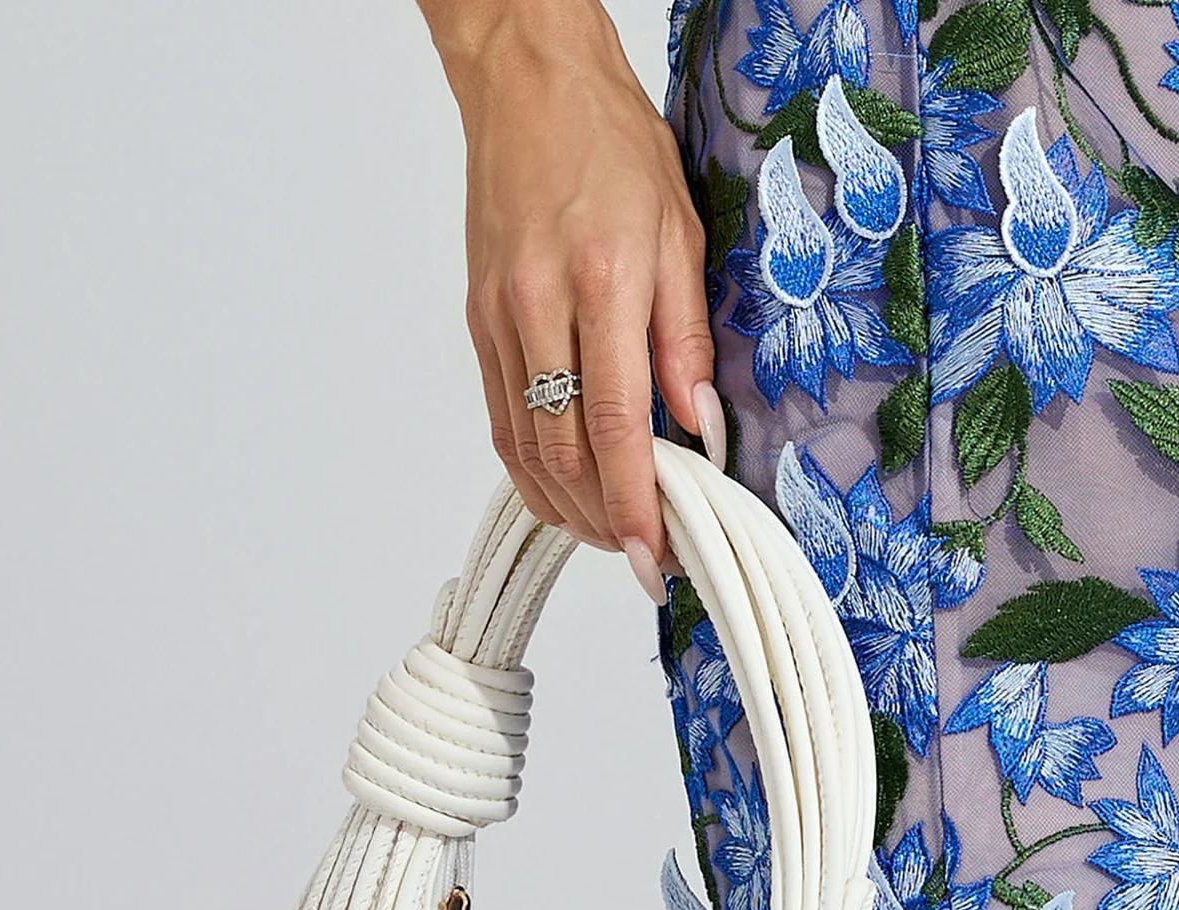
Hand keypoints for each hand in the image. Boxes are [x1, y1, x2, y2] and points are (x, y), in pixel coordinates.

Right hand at [423, 0, 726, 601]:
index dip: (635, 502)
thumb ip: (686, 339)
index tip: (656, 552)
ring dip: (568, 506)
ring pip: (526, 448)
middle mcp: (540, 308)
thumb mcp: (679, 232)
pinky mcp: (479, 325)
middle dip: (605, 519)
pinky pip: (502, 420)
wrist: (528, 88)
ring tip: (610, 531)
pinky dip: (532, 470)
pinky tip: (565, 490)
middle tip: (644, 552)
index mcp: (601, 283)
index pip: (616, 424)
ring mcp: (499, 321)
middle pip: (565, 452)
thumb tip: (699, 426)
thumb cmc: (610, 147)